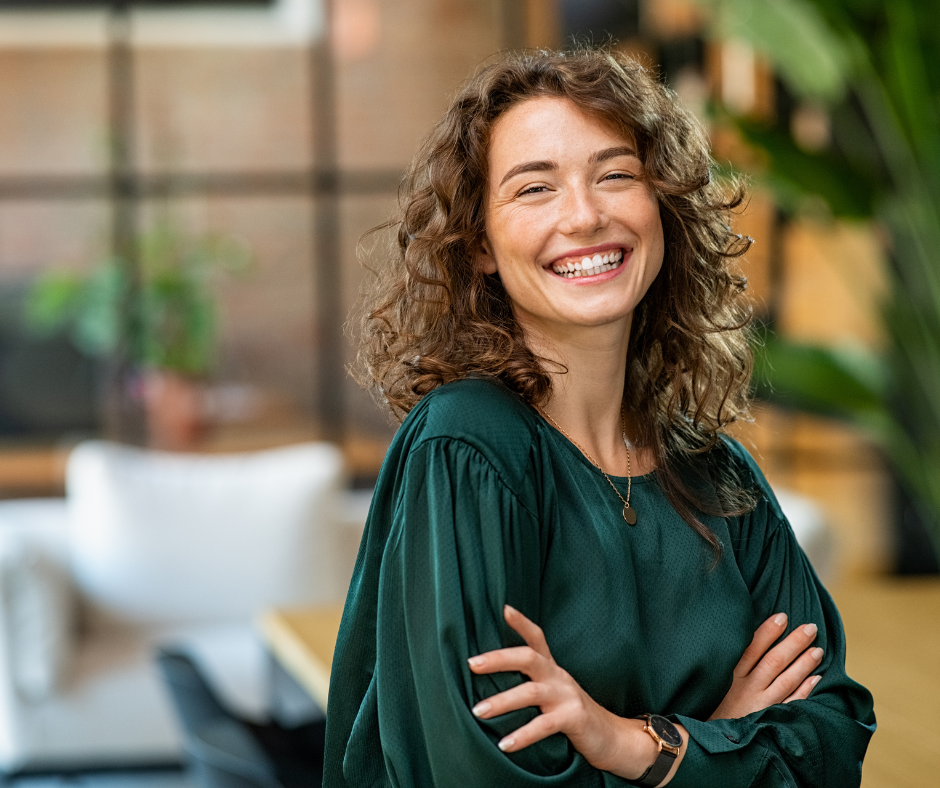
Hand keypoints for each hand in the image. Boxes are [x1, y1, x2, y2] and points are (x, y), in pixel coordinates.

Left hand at [467, 605, 674, 780]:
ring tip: (478, 711)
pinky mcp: (574, 718)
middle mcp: (558, 676)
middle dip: (498, 659)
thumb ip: (530, 681)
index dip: (521, 623)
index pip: (537, 638)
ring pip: (531, 692)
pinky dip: (522, 735)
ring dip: (502, 701)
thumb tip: (490, 678)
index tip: (504, 608)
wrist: (612, 737)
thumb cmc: (572, 713)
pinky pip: (544, 725)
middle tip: (472, 664)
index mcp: (552, 668)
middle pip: (528, 657)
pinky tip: (504, 745)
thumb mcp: (552, 691)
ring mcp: (567, 696)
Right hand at [709, 612, 822, 720]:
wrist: (711, 743)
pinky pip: (792, 704)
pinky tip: (816, 679)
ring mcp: (761, 705)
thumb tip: (741, 637)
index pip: (753, 648)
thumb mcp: (712, 682)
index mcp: (731, 675)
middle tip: (811, 628)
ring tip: (818, 650)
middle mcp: (747, 688)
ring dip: (804, 664)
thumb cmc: (710, 706)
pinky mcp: (770, 720)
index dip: (769, 631)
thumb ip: (727, 663)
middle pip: (775, 661)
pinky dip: (805, 690)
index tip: (783, 616)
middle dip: (794, 643)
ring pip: (786, 680)